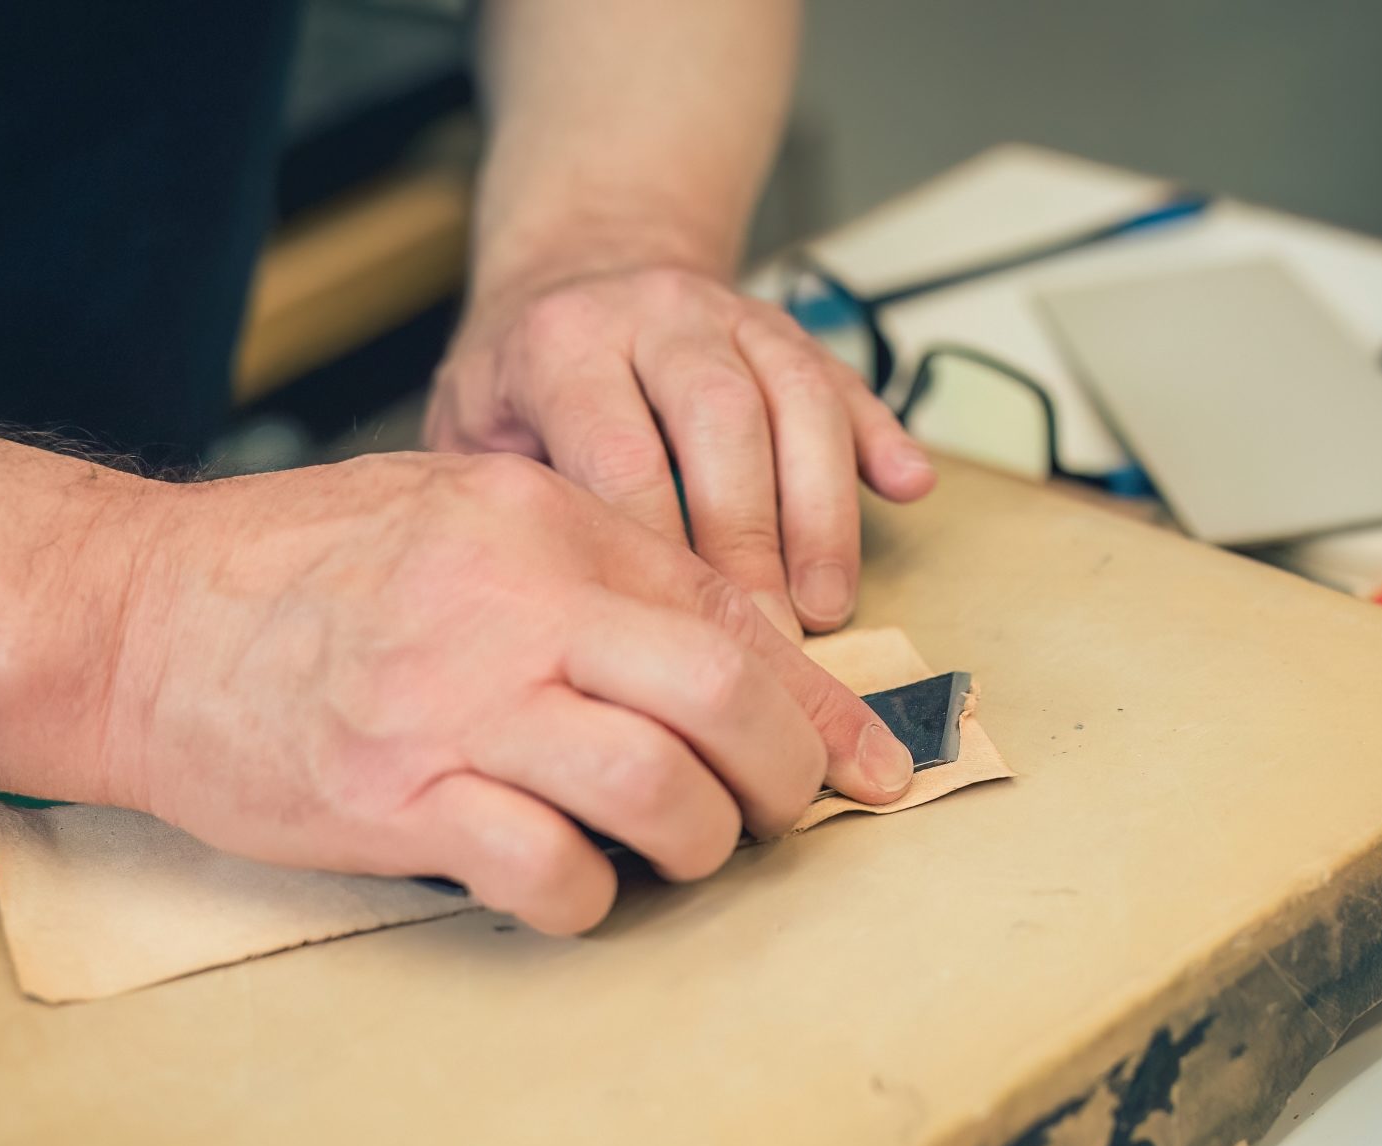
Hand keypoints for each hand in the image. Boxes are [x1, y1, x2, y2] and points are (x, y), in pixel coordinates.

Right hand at [103, 453, 915, 933]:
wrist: (145, 616)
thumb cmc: (314, 566)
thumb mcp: (470, 516)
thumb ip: (601, 572)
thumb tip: (740, 654)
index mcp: (542, 523)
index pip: (725, 615)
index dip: (819, 702)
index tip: (868, 763)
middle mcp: (508, 607)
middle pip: (714, 694)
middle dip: (783, 771)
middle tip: (783, 810)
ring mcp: (450, 706)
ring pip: (650, 785)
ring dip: (698, 839)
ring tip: (682, 847)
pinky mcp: (393, 800)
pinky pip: (543, 870)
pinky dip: (589, 896)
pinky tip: (577, 883)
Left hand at [424, 264, 936, 639]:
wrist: (578, 269)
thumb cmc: (524, 381)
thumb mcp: (472, 431)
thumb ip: (511, 507)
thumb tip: (563, 615)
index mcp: (566, 343)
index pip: (622, 452)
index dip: (660, 550)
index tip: (679, 634)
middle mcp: (656, 314)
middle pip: (722, 423)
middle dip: (750, 543)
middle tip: (764, 641)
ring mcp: (731, 317)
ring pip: (797, 399)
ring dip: (822, 511)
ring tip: (829, 604)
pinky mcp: (789, 331)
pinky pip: (847, 379)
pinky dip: (883, 435)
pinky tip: (910, 486)